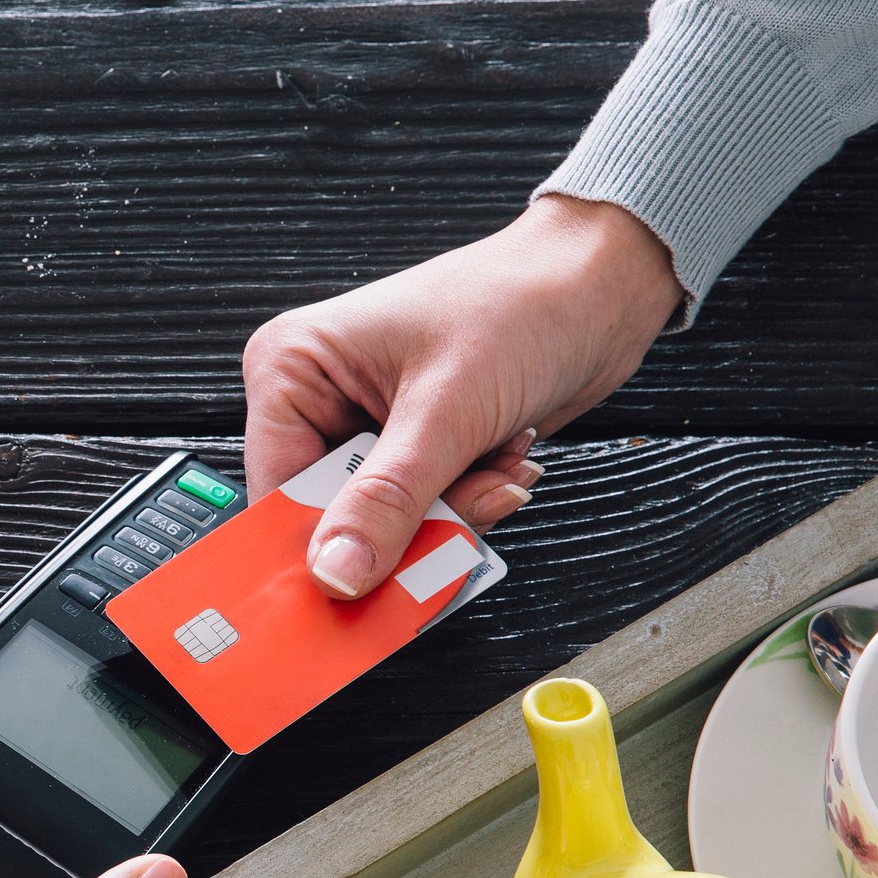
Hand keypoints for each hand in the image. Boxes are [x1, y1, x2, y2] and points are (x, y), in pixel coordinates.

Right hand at [243, 194, 681, 598]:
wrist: (601, 284)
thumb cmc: (522, 303)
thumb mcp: (447, 411)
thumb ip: (387, 502)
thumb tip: (336, 575)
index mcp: (292, 368)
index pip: (276, 491)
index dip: (314, 547)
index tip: (353, 592)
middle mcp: (319, 398)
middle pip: (330, 515)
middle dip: (405, 525)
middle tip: (459, 513)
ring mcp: (365, 425)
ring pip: (383, 524)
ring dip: (450, 513)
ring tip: (494, 466)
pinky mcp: (410, 447)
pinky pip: (421, 513)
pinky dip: (467, 502)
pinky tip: (501, 460)